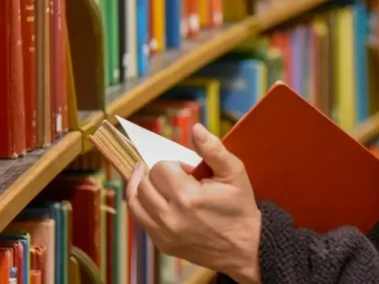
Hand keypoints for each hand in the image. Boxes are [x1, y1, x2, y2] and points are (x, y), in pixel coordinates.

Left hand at [126, 123, 261, 283]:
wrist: (244, 248)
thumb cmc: (239, 208)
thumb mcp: (234, 173)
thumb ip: (213, 149)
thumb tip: (196, 129)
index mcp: (188, 197)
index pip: (160, 168)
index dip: (173, 164)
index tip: (188, 171)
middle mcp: (170, 217)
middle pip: (144, 183)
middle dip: (157, 174)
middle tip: (175, 176)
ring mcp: (164, 233)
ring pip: (135, 201)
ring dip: (143, 187)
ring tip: (155, 181)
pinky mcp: (162, 244)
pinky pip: (139, 218)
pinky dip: (142, 204)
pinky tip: (155, 198)